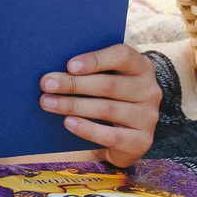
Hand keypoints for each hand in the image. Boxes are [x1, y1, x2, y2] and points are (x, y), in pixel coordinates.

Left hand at [40, 43, 161, 166]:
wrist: (124, 137)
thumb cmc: (107, 98)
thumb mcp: (105, 78)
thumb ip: (89, 71)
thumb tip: (54, 70)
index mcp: (141, 67)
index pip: (122, 56)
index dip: (95, 59)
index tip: (69, 65)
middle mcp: (149, 90)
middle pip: (109, 85)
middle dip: (74, 84)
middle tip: (46, 84)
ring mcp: (148, 116)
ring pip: (107, 109)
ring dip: (73, 105)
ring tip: (48, 103)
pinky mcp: (142, 140)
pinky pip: (112, 135)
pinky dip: (87, 129)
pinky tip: (68, 123)